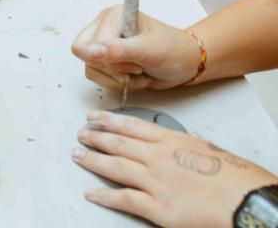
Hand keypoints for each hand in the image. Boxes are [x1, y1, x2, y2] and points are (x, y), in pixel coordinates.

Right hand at [71, 5, 201, 91]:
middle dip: (110, 68)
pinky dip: (115, 82)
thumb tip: (92, 52)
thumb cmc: (173, 51)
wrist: (185, 63)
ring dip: (116, 78)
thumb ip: (119, 50)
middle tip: (134, 68)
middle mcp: (104, 26)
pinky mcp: (107, 58)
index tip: (133, 62)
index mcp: (113, 16)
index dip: (107, 59)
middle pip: (84, 53)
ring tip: (138, 72)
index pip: (88, 43)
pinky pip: (96, 75)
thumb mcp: (149, 50)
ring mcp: (104, 43)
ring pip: (90, 67)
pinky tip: (133, 77)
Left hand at [73, 110, 276, 227]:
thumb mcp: (208, 149)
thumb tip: (186, 140)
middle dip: (96, 137)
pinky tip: (91, 193)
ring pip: (115, 167)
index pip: (131, 126)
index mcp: (170, 140)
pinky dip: (105, 196)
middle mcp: (157, 157)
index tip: (94, 117)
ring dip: (94, 161)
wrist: (246, 200)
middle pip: (118, 143)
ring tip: (79, 155)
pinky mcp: (158, 208)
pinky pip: (125, 199)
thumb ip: (189, 144)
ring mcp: (155, 181)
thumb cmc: (235, 176)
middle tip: (81, 133)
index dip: (108, 121)